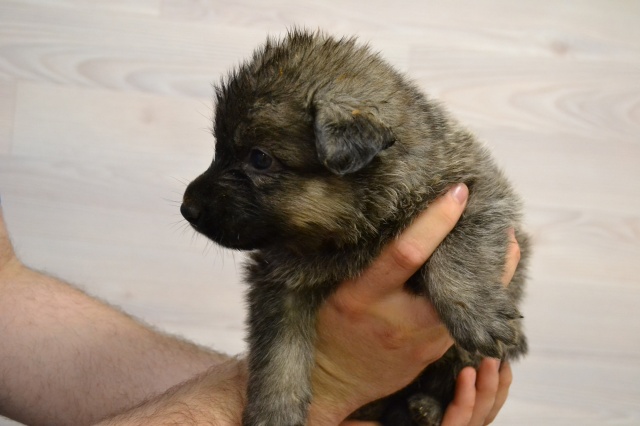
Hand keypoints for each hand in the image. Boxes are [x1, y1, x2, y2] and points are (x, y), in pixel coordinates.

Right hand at [310, 183, 520, 424]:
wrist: (335, 381)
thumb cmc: (332, 325)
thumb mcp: (336, 288)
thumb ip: (366, 260)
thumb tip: (401, 220)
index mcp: (363, 295)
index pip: (406, 253)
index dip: (435, 221)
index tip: (459, 193)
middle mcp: (398, 319)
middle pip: (454, 286)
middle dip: (488, 257)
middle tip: (505, 223)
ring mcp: (421, 340)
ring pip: (468, 305)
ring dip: (491, 276)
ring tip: (505, 245)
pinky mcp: (436, 352)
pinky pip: (463, 320)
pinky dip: (478, 297)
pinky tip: (485, 277)